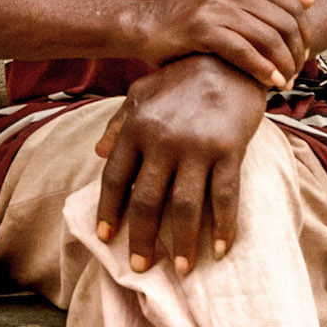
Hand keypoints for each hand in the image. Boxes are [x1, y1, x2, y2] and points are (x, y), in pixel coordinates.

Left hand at [94, 56, 268, 273]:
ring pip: (185, 206)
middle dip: (143, 239)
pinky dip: (223, 226)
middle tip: (140, 267)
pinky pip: (225, 196)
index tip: (106, 239)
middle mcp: (163, 140)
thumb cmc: (182, 78)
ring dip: (183, 242)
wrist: (230, 58)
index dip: (109, 211)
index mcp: (137, 127)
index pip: (116, 178)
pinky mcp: (229, 149)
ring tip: (182, 268)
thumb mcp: (141, 93)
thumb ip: (117, 123)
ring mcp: (197, 146)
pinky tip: (219, 248)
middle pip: (147, 201)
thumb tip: (96, 153)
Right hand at [129, 0, 314, 88]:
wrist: (148, 27)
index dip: (304, 34)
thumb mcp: (231, 0)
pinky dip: (262, 69)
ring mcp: (217, 5)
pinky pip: (244, 51)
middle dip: (296, 53)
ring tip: (285, 82)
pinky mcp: (203, 28)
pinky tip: (270, 82)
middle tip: (296, 74)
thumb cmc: (191, 20)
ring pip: (268, 38)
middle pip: (284, 23)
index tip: (303, 56)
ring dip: (282, 65)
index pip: (292, 6)